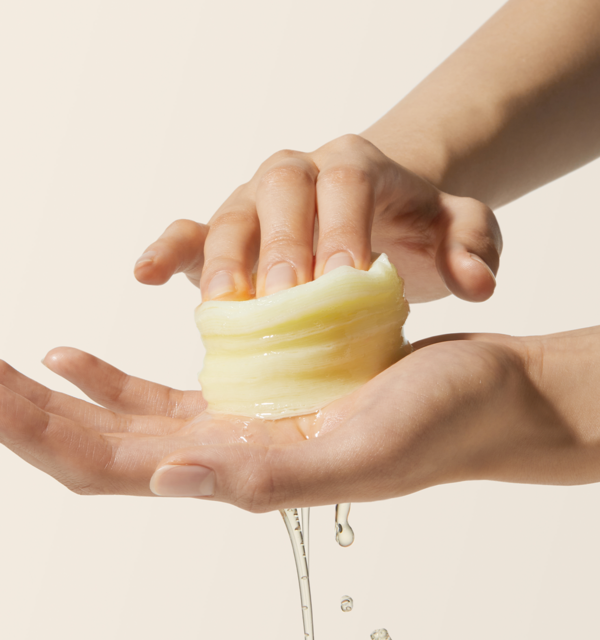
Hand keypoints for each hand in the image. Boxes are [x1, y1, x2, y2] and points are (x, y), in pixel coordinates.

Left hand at [0, 330, 588, 509]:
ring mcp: (232, 428)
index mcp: (242, 473)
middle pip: (96, 444)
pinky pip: (160, 393)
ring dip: (56, 396)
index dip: (40, 433)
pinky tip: (77, 355)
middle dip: (27, 412)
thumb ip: (269, 478)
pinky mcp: (251, 396)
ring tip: (8, 367)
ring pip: (116, 419)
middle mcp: (224, 456)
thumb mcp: (364, 453)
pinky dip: (110, 378)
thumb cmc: (439, 423)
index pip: (110, 465)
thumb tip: (172, 480)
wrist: (480, 396)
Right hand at [133, 135, 500, 302]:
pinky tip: (146, 274)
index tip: (346, 280)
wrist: (372, 220)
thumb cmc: (410, 227)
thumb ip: (475, 247)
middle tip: (283, 300)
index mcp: (355, 164)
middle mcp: (297, 175)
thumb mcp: (459, 231)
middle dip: (280, 245)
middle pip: (281, 194)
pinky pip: (190, 232)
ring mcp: (255, 203)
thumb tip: (477, 284)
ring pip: (230, 216)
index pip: (346, 182)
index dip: (343, 225)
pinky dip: (168, 250)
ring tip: (222, 307)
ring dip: (222, 259)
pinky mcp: (226, 232)